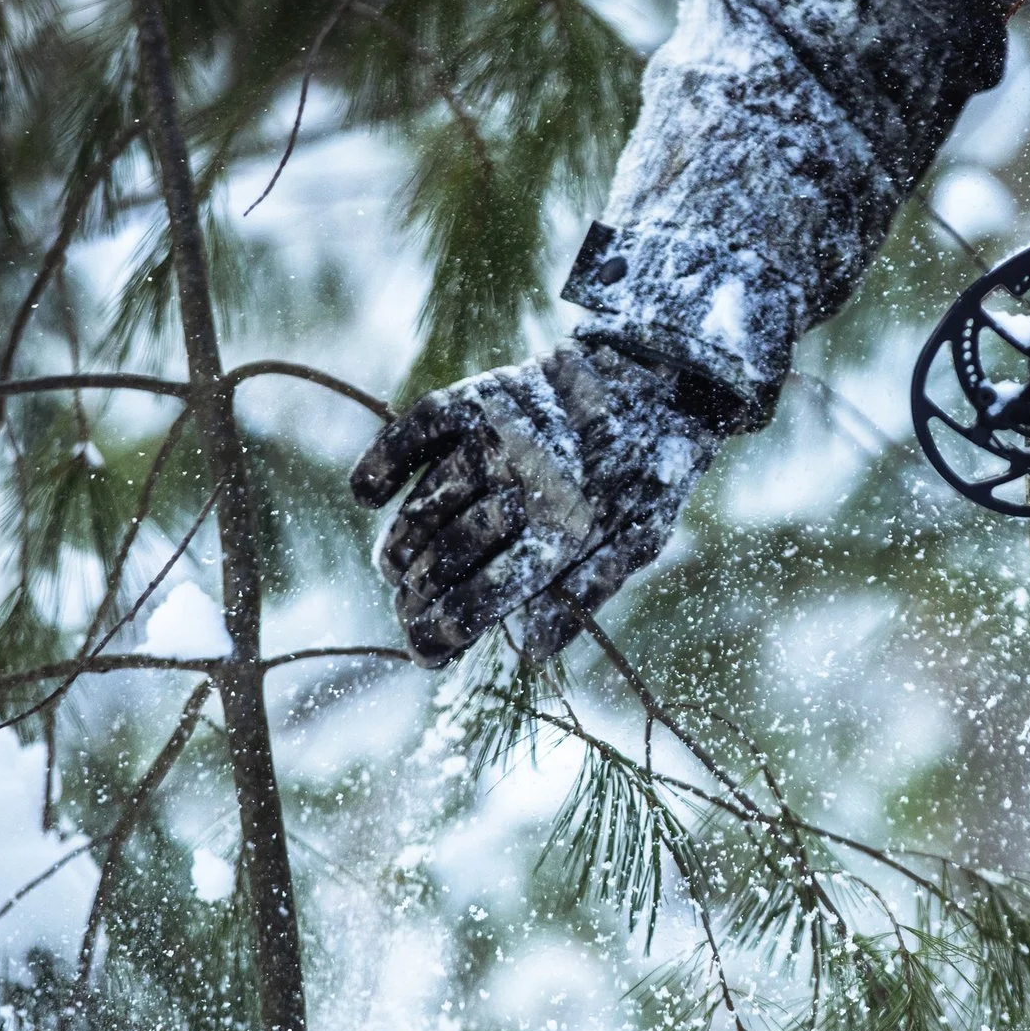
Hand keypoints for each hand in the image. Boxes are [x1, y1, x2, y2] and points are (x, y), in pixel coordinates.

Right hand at [351, 336, 732, 666]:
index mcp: (567, 530)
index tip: (424, 651)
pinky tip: (368, 496)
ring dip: (400, 547)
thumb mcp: (639, 538)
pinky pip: (418, 429)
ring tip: (396, 574)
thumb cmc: (649, 471)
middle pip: (448, 556)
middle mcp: (525, 484)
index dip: (446, 629)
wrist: (661, 378)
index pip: (489, 594)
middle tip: (408, 614)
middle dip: (418, 597)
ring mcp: (498, 437)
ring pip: (427, 505)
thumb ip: (586, 591)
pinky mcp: (480, 396)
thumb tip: (534, 652)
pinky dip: (385, 461)